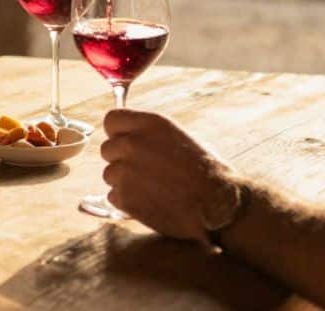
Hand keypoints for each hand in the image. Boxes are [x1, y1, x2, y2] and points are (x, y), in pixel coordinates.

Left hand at [100, 109, 239, 241]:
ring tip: (152, 188)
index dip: (117, 133)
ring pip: (109, 174)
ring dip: (124, 182)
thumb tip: (128, 134)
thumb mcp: (179, 136)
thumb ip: (148, 133)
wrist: (217, 204)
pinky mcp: (125, 198)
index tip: (126, 142)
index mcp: (148, 124)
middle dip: (121, 159)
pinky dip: (127, 201)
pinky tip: (150, 201)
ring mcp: (126, 171)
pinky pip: (114, 196)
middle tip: (144, 170)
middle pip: (107, 149)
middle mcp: (132, 143)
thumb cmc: (205, 171)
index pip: (111, 120)